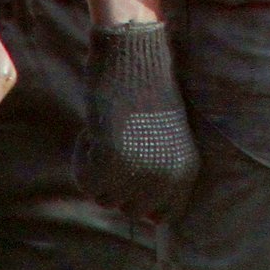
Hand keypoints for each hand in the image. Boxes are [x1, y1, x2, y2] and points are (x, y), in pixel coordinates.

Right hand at [76, 20, 199, 219]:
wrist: (135, 53)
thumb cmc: (149, 88)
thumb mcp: (164, 136)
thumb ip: (157, 172)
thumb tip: (141, 214)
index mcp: (187, 171)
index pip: (163, 216)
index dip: (141, 198)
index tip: (128, 176)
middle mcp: (166, 176)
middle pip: (130, 210)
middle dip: (117, 184)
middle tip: (112, 149)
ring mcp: (139, 170)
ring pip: (105, 198)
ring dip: (98, 170)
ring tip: (104, 136)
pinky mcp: (110, 159)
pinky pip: (85, 180)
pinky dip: (82, 158)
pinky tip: (92, 131)